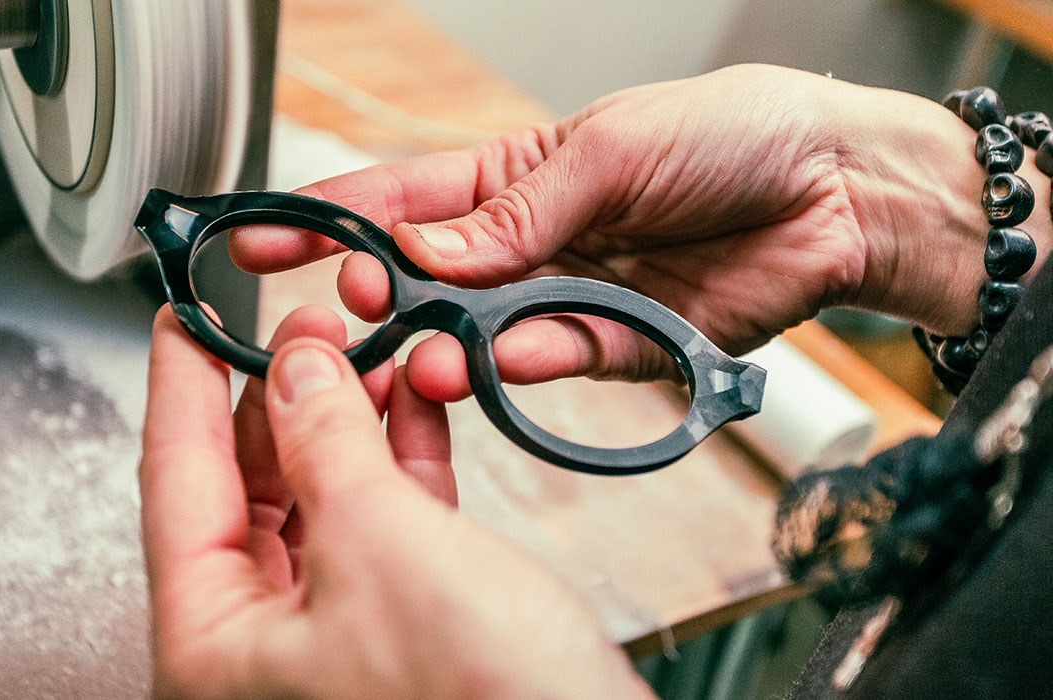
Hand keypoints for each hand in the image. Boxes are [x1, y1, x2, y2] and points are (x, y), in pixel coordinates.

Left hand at [139, 305, 653, 699]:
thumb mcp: (381, 545)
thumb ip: (327, 444)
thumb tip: (296, 370)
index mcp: (216, 647)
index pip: (177, 482)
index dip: (180, 384)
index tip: (184, 318)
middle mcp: (264, 646)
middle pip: (250, 487)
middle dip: (281, 396)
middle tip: (302, 324)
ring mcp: (335, 634)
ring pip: (322, 496)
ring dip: (348, 420)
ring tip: (365, 349)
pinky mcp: (403, 622)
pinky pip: (381, 519)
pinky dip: (398, 457)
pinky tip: (412, 403)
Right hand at [230, 64, 1049, 400]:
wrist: (835, 191)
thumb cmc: (731, 136)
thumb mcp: (611, 148)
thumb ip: (517, 209)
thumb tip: (425, 243)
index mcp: (513, 174)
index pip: (400, 195)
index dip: (329, 218)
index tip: (266, 241)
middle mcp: (528, 240)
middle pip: (429, 274)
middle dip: (383, 289)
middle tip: (353, 299)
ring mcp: (565, 295)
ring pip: (480, 329)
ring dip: (444, 340)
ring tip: (415, 348)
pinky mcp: (611, 345)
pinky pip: (551, 359)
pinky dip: (520, 361)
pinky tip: (497, 356)